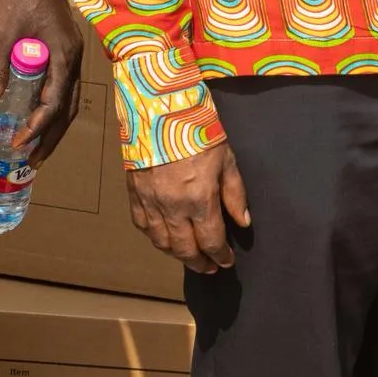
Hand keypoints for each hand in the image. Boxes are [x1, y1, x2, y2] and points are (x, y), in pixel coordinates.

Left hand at [0, 0, 84, 163]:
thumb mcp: (1, 33)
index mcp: (63, 54)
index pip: (54, 103)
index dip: (36, 128)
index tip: (17, 143)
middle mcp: (74, 55)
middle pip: (69, 106)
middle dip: (52, 136)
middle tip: (33, 160)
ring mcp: (72, 48)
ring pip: (69, 95)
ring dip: (55, 122)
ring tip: (37, 144)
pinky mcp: (65, 42)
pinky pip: (63, 81)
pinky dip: (53, 102)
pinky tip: (37, 110)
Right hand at [127, 142, 249, 273]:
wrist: (159, 109)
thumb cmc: (197, 130)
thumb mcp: (226, 159)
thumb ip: (235, 194)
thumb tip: (243, 222)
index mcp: (199, 200)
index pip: (211, 241)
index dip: (220, 255)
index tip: (227, 261)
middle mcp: (172, 208)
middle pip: (184, 249)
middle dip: (199, 262)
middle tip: (209, 267)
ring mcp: (150, 202)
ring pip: (161, 242)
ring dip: (176, 254)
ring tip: (189, 256)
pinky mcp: (134, 194)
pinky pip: (142, 225)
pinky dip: (154, 237)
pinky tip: (163, 238)